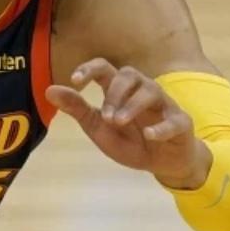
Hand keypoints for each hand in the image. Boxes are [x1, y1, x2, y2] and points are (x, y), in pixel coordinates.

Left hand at [45, 58, 210, 187]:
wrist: (162, 162)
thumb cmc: (129, 140)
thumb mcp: (98, 127)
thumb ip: (77, 109)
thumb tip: (49, 90)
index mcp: (119, 90)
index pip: (104, 68)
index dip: (90, 69)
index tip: (76, 81)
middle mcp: (142, 91)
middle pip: (129, 74)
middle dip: (114, 93)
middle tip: (105, 117)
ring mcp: (163, 105)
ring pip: (151, 90)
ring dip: (132, 105)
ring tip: (118, 122)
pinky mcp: (180, 123)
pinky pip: (174, 120)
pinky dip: (161, 127)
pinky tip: (148, 136)